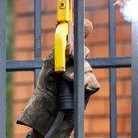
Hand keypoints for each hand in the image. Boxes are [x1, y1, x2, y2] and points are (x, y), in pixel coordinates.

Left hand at [16, 19, 99, 137]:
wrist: (49, 113)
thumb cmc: (45, 90)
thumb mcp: (49, 68)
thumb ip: (59, 53)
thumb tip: (70, 42)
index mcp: (62, 57)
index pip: (74, 39)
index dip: (80, 29)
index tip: (85, 24)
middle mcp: (73, 64)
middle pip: (83, 50)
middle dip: (77, 53)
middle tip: (70, 55)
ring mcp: (82, 76)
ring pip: (87, 66)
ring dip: (78, 72)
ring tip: (66, 80)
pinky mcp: (88, 88)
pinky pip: (92, 80)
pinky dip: (85, 83)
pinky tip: (78, 88)